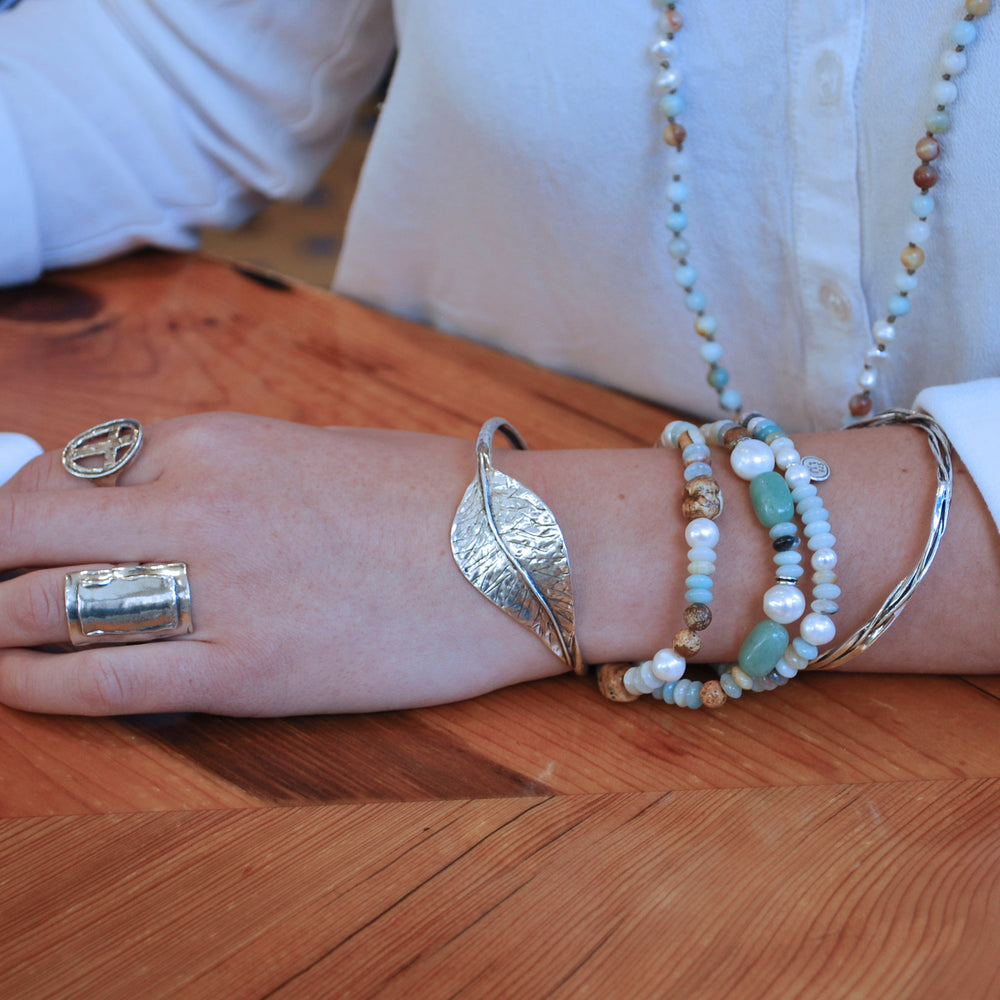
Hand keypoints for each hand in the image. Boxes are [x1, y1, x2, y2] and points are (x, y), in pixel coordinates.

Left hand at [0, 412, 561, 715]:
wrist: (530, 547)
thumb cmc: (436, 499)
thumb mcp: (310, 455)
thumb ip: (218, 476)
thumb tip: (143, 506)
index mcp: (218, 441)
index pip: (63, 468)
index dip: (16, 510)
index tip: (9, 539)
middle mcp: (201, 504)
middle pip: (25, 530)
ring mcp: (221, 589)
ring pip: (46, 606)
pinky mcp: (250, 670)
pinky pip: (105, 681)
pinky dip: (40, 685)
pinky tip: (18, 683)